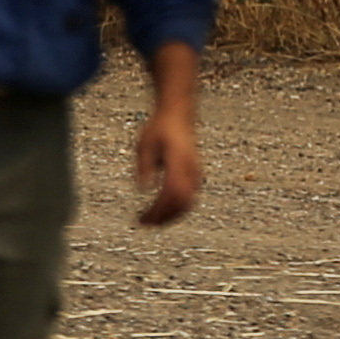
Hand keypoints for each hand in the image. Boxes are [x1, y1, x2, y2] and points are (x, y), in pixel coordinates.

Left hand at [133, 100, 204, 226]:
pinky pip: (190, 197)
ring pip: (188, 203)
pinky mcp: (195, 174)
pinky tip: (164, 211)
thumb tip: (143, 189)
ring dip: (172, 215)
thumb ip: (144, 166)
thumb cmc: (159, 127)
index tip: (143, 219)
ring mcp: (196, 173)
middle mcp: (191, 170)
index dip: (158, 210)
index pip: (171, 194)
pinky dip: (178, 208)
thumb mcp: (144, 144)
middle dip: (165, 217)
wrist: (178, 114)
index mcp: (179, 162)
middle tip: (146, 224)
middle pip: (182, 203)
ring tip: (153, 221)